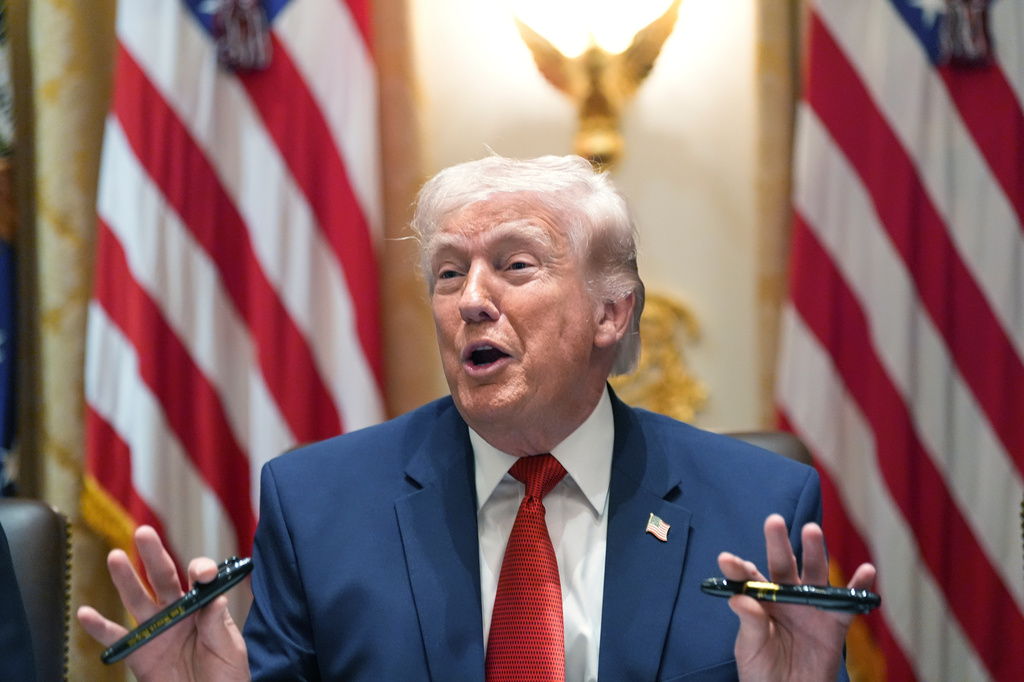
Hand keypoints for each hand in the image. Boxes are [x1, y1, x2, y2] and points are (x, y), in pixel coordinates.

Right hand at [77, 526, 249, 681]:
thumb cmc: (225, 675)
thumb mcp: (230, 649)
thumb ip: (219, 626)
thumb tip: (215, 598)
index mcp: (203, 607)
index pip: (200, 579)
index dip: (201, 571)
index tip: (202, 574)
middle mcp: (177, 612)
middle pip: (164, 578)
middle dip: (154, 555)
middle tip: (144, 533)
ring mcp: (156, 630)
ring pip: (137, 599)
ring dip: (125, 579)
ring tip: (115, 557)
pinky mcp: (139, 652)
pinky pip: (116, 638)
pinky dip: (99, 627)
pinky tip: (86, 613)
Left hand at [718, 514, 875, 681]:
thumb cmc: (762, 671)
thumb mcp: (750, 648)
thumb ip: (750, 623)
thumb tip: (739, 599)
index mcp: (760, 600)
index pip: (747, 578)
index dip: (737, 568)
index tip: (725, 559)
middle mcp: (786, 596)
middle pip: (783, 565)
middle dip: (778, 543)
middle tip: (774, 521)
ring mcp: (811, 607)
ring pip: (815, 575)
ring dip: (815, 552)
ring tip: (812, 530)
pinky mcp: (835, 623)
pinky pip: (848, 603)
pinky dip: (859, 586)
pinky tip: (866, 570)